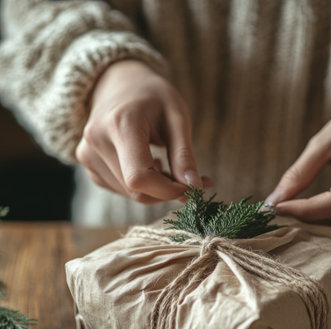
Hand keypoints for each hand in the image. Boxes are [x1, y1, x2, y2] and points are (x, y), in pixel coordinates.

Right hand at [75, 60, 210, 203]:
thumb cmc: (153, 97)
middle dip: (167, 191)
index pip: (139, 177)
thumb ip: (184, 155)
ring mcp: (87, 154)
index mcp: (119, 124)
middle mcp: (96, 141)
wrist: (118, 83)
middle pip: (135, 189)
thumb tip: (194, 187)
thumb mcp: (177, 118)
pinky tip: (149, 165)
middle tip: (189, 178)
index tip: (192, 186)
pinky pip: (121, 189)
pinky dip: (142, 187)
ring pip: (129, 194)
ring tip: (169, 167)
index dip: (168, 190)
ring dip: (156, 190)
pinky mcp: (88, 164)